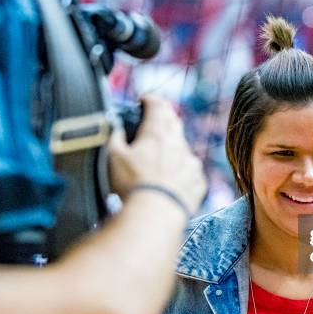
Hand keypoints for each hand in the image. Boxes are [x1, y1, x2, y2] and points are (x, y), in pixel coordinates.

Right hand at [108, 95, 206, 214]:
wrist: (157, 214)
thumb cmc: (133, 185)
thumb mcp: (114, 157)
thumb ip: (115, 138)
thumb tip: (117, 129)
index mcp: (157, 133)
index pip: (157, 106)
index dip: (150, 100)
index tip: (145, 100)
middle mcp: (178, 144)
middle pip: (174, 122)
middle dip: (164, 117)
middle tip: (155, 119)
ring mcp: (191, 162)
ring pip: (183, 148)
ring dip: (172, 148)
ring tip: (159, 159)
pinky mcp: (199, 181)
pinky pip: (190, 171)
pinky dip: (181, 171)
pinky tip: (171, 180)